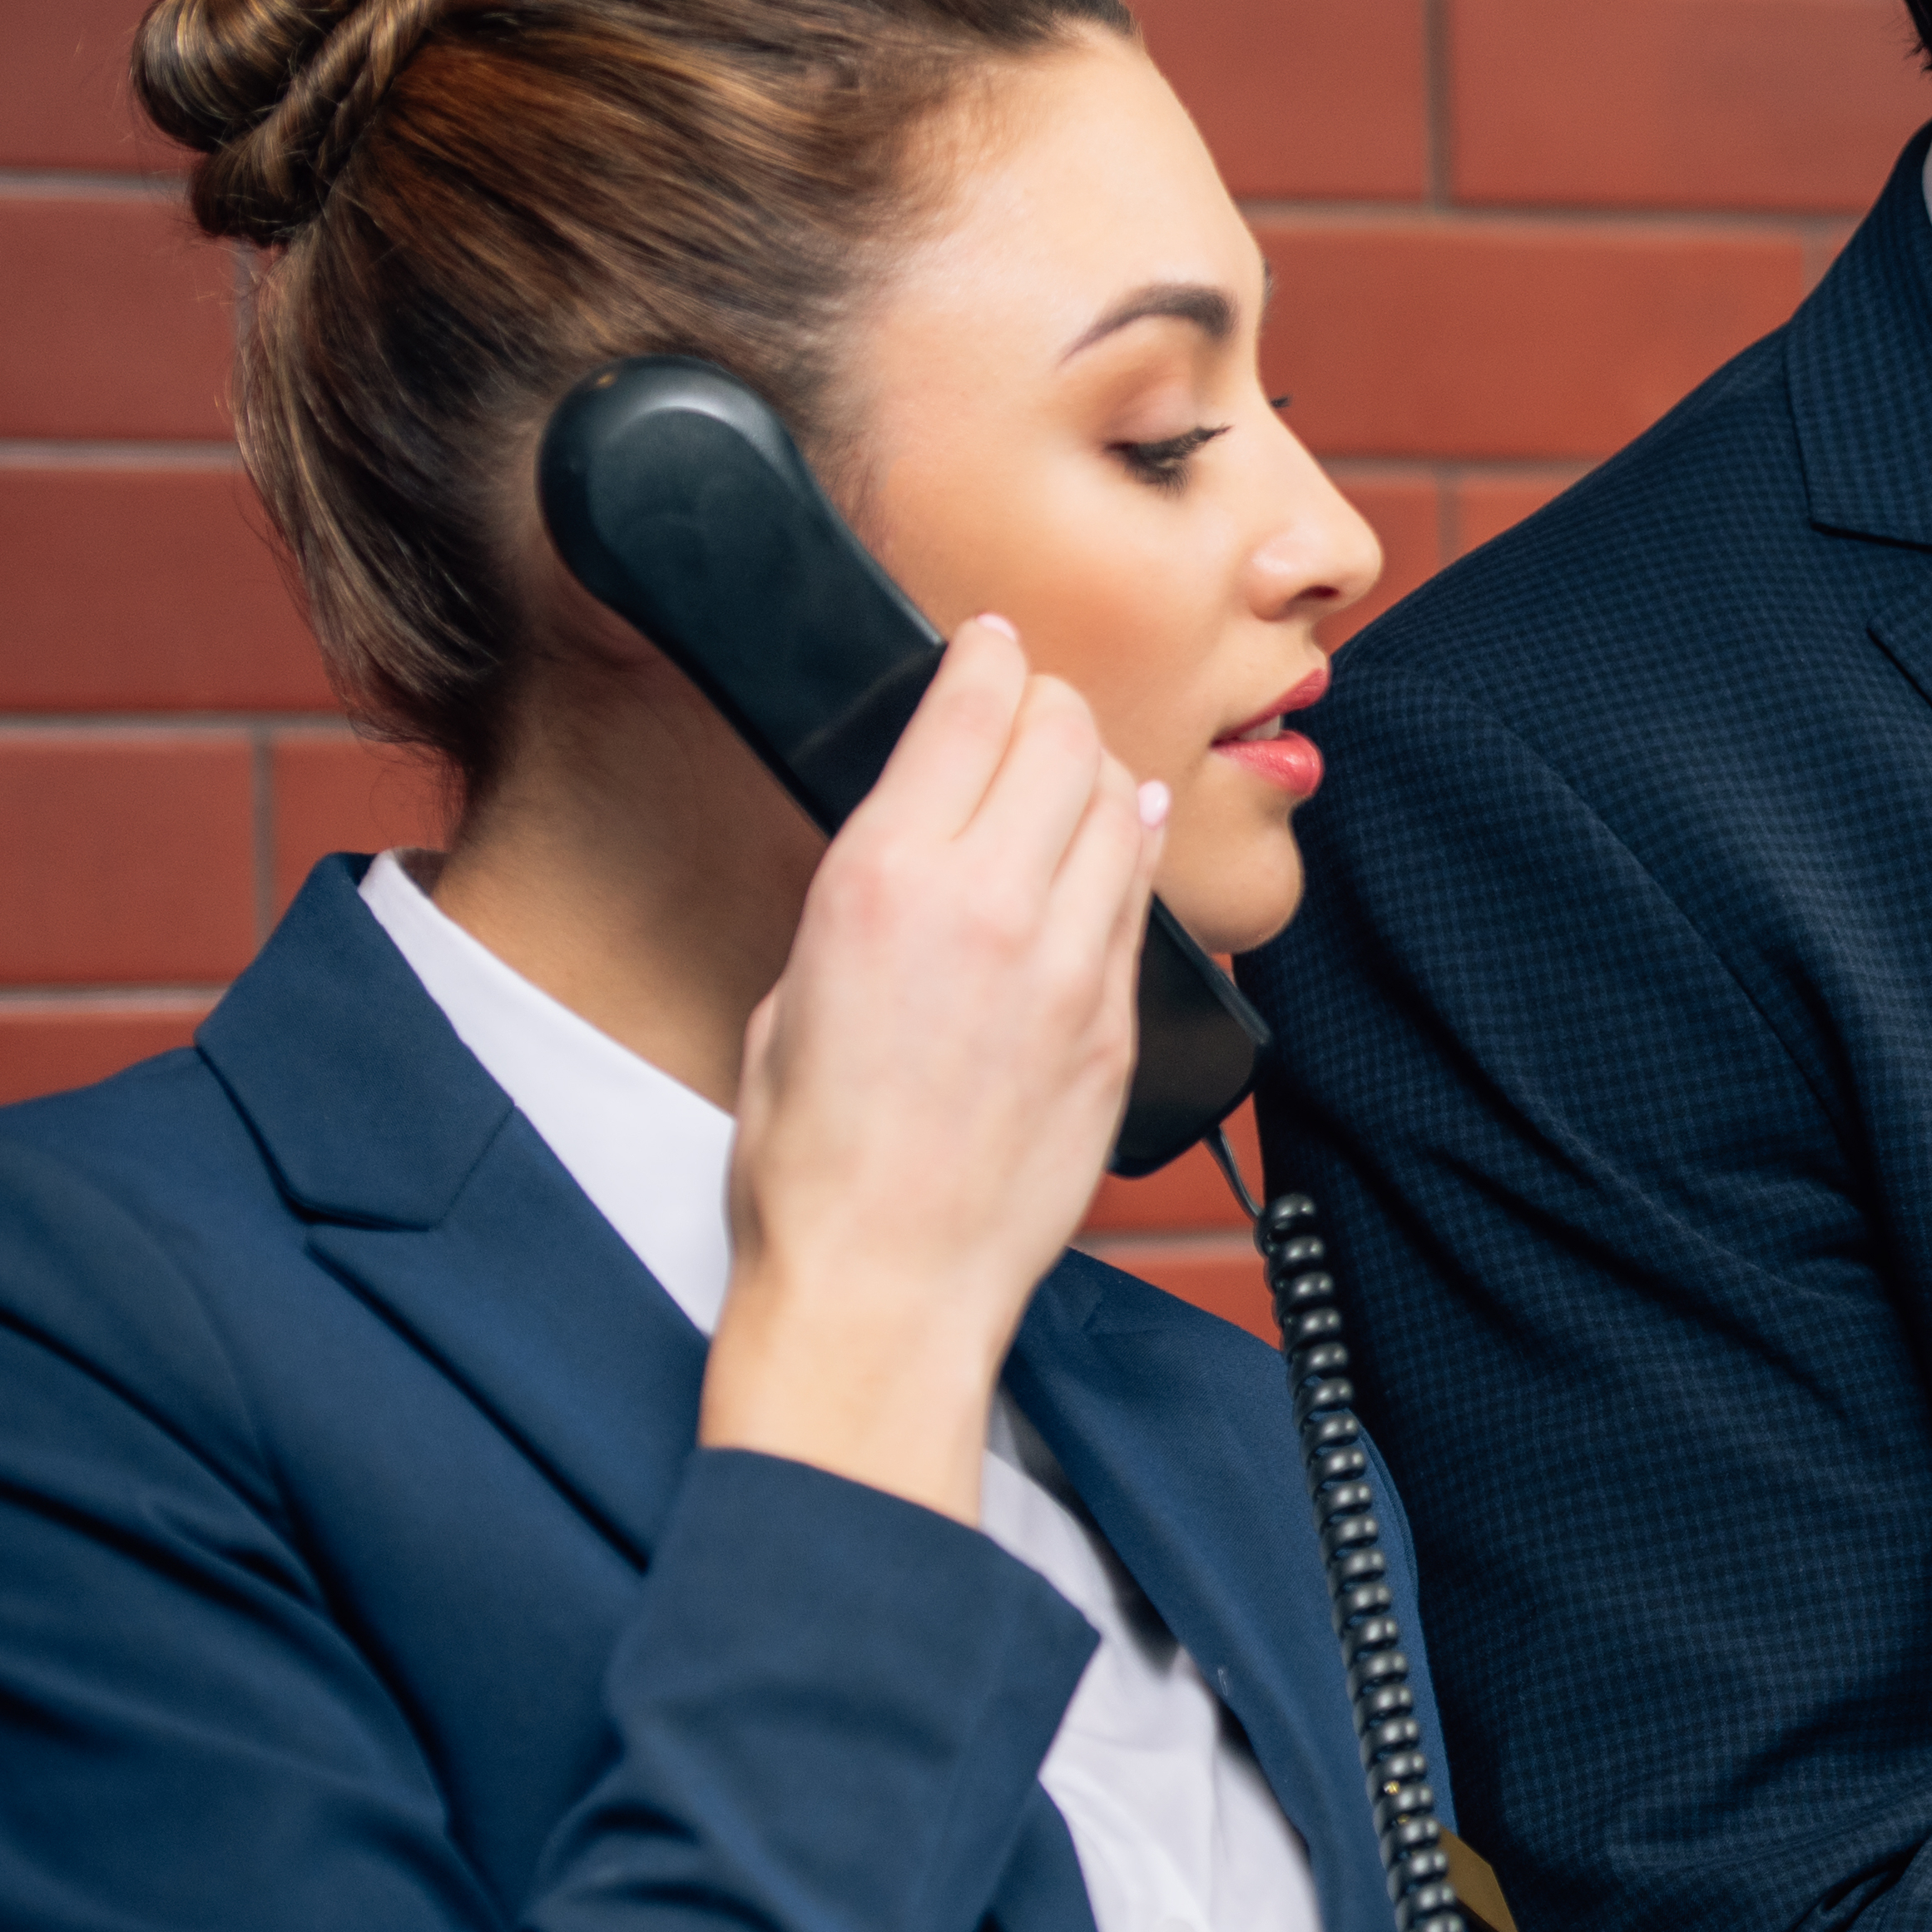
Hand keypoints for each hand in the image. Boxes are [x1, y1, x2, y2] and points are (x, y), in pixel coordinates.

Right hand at [698, 617, 1159, 1523]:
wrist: (885, 1284)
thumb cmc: (811, 1160)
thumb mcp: (789, 990)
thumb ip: (861, 896)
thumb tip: (908, 843)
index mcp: (883, 882)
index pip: (972, 709)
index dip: (986, 659)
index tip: (988, 647)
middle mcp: (990, 906)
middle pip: (1065, 736)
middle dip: (1047, 707)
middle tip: (1027, 712)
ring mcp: (1070, 967)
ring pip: (1122, 805)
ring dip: (1097, 774)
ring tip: (1067, 778)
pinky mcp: (1118, 1026)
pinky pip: (1142, 899)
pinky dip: (1127, 855)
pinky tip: (1109, 850)